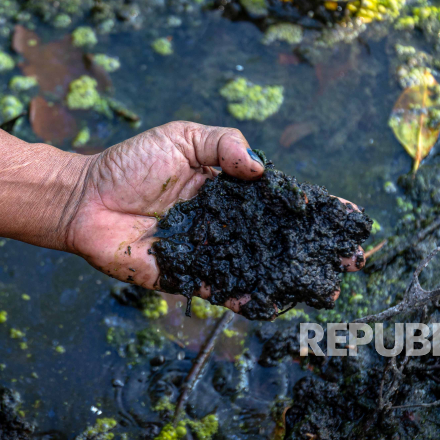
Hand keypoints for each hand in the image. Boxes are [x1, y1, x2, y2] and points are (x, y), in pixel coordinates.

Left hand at [64, 121, 364, 313]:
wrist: (86, 198)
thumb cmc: (133, 163)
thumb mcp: (184, 138)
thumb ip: (224, 145)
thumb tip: (262, 168)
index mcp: (232, 192)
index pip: (283, 202)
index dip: (318, 210)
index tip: (352, 217)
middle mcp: (228, 225)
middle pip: (280, 241)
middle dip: (316, 252)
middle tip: (350, 263)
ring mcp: (210, 253)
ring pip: (258, 270)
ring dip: (290, 280)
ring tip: (323, 290)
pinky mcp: (186, 277)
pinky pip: (220, 288)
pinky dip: (241, 297)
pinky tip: (265, 302)